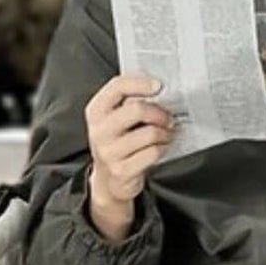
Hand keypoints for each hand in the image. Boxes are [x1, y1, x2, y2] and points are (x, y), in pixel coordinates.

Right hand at [85, 74, 173, 234]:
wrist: (108, 181)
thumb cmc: (117, 144)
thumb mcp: (113, 120)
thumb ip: (129, 102)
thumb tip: (158, 88)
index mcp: (96, 111)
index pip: (117, 87)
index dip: (140, 83)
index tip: (159, 85)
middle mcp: (99, 131)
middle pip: (137, 110)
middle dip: (160, 113)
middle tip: (169, 118)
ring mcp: (109, 152)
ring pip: (150, 133)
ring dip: (165, 133)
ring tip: (166, 135)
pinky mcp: (122, 170)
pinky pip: (153, 153)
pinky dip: (163, 148)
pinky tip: (161, 148)